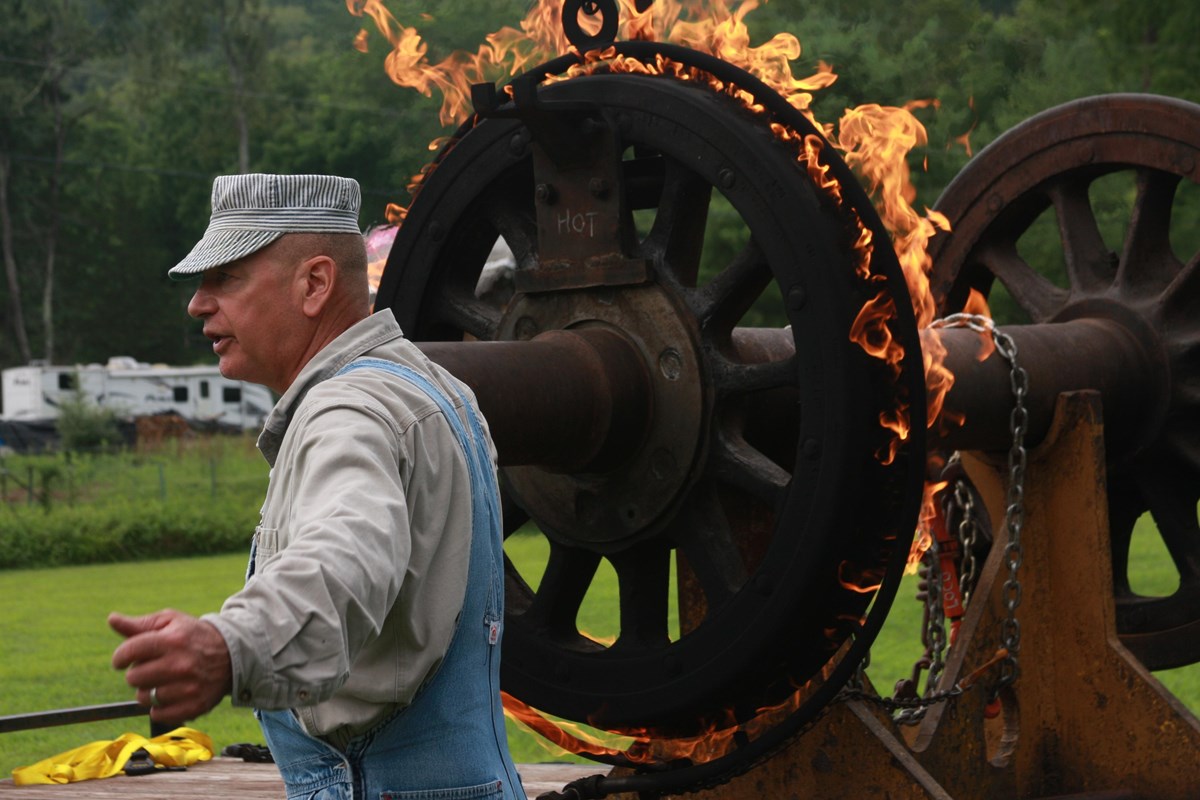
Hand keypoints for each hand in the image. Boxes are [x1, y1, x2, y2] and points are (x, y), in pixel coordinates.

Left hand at [109, 609, 232, 726]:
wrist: (233, 654)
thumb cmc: (194, 636)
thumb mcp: (171, 622)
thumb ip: (140, 624)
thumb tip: (112, 619)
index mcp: (172, 640)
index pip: (129, 651)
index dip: (120, 657)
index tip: (123, 659)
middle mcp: (180, 664)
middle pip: (133, 678)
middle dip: (137, 672)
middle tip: (151, 668)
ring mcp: (188, 687)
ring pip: (144, 698)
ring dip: (148, 690)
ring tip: (162, 681)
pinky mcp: (194, 705)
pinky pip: (158, 713)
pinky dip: (159, 707)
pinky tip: (170, 694)